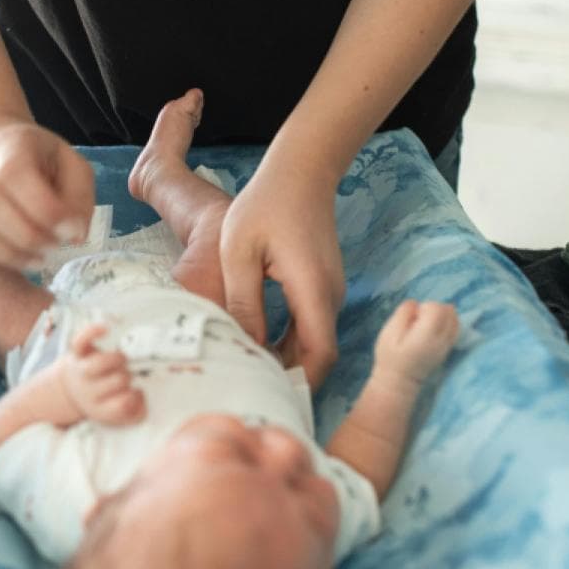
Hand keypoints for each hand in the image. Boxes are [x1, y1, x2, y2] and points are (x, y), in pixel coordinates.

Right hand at [0, 117, 94, 269]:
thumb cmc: (39, 162)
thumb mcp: (71, 167)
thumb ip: (78, 198)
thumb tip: (74, 234)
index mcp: (12, 143)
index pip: (15, 172)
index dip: (42, 208)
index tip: (69, 232)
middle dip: (24, 237)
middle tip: (50, 252)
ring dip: (2, 252)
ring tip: (33, 260)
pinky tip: (0, 258)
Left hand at [57, 324, 145, 424]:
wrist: (71, 390)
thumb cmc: (103, 398)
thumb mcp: (117, 413)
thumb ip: (136, 410)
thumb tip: (144, 397)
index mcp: (100, 409)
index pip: (122, 405)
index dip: (134, 397)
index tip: (137, 392)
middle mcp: (89, 391)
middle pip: (117, 381)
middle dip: (126, 376)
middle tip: (125, 376)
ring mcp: (81, 371)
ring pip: (101, 362)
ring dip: (116, 359)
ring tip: (120, 360)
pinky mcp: (77, 353)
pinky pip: (82, 340)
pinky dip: (93, 332)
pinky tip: (105, 329)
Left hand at [219, 161, 343, 391]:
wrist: (301, 170)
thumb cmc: (265, 205)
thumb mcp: (239, 253)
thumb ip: (243, 301)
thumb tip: (245, 345)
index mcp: (312, 290)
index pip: (320, 354)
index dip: (300, 382)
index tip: (274, 398)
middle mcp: (329, 295)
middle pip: (318, 354)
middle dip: (290, 376)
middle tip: (253, 392)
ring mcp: (329, 290)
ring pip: (314, 341)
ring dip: (288, 359)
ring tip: (251, 372)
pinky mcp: (322, 284)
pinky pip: (310, 324)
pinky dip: (290, 340)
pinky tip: (261, 344)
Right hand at [372, 300, 458, 386]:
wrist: (399, 382)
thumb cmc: (390, 357)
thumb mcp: (389, 333)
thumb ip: (403, 314)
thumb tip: (415, 304)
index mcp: (426, 335)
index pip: (437, 309)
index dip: (424, 306)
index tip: (413, 316)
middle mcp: (441, 340)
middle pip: (448, 312)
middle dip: (435, 309)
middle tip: (419, 319)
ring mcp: (446, 346)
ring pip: (455, 320)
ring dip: (443, 315)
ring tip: (427, 323)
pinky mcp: (447, 350)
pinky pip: (455, 330)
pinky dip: (448, 323)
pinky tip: (435, 327)